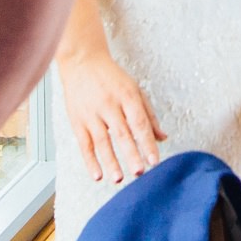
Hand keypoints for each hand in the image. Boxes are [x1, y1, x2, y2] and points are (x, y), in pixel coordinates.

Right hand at [59, 51, 165, 182]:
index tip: (154, 161)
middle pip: (122, 133)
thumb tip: (162, 138)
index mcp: (127, 96)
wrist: (82, 61)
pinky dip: (90, 161)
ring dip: (110, 162)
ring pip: (102, 141)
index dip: (147, 142)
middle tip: (139, 172)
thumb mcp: (134, 89)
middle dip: (131, 154)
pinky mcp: (77, 121)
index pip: (139, 122)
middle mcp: (109, 104)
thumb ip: (149, 115)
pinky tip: (97, 175)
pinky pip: (84, 144)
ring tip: (118, 179)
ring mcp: (92, 113)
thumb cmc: (111, 77)